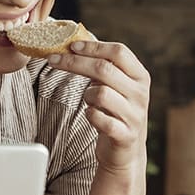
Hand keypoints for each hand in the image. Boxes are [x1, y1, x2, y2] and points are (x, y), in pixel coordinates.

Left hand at [47, 40, 150, 173]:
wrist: (126, 150)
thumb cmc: (116, 111)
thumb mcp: (116, 86)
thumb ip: (103, 66)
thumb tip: (74, 43)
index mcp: (140, 76)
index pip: (119, 51)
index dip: (93, 46)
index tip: (71, 45)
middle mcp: (140, 93)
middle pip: (105, 69)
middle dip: (75, 62)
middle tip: (53, 60)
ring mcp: (134, 115)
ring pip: (100, 93)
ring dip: (86, 94)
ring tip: (88, 100)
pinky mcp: (125, 135)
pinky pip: (99, 118)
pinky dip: (90, 115)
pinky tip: (91, 115)